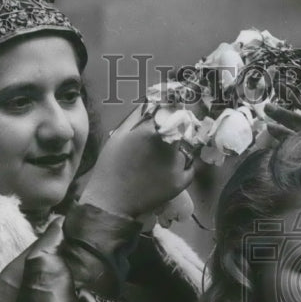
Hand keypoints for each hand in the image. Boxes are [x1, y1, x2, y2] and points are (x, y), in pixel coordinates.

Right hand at [80, 106, 196, 218]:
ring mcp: (178, 164)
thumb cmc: (112, 165)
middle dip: (176, 131)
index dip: (173, 111)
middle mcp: (170, 143)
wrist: (112, 200)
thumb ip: (139, 115)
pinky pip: (189, 168)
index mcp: (153, 129)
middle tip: (161, 141)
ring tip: (159, 161)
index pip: (174, 110)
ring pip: (185, 149)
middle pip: (182, 129)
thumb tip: (154, 100)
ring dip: (178, 150)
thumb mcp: (120, 133)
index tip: (170, 113)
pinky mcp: (181, 181)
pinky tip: (166, 171)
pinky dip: (182, 168)